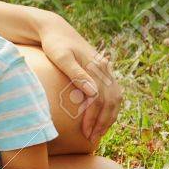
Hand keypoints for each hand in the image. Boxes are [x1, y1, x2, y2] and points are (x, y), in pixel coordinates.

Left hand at [37, 14, 121, 145]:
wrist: (55, 30)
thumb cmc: (54, 44)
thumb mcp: (62, 57)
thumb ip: (77, 74)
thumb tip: (93, 92)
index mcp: (96, 67)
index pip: (100, 99)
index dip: (94, 118)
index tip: (86, 134)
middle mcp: (104, 69)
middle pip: (110, 101)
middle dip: (102, 122)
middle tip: (92, 139)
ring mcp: (105, 70)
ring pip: (115, 98)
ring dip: (108, 117)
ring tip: (98, 133)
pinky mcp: (101, 71)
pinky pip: (111, 93)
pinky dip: (109, 108)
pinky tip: (101, 118)